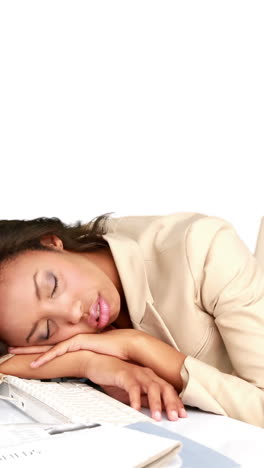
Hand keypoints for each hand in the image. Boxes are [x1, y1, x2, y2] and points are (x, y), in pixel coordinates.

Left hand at [8, 329, 139, 367]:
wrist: (129, 345)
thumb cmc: (118, 350)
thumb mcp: (100, 357)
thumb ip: (91, 359)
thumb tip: (89, 368)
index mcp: (78, 343)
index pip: (55, 346)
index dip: (40, 349)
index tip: (28, 352)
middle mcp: (74, 340)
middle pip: (46, 343)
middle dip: (27, 345)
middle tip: (11, 347)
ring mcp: (75, 339)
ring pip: (48, 346)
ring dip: (30, 350)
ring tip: (14, 352)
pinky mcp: (79, 341)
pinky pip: (59, 350)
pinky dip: (47, 356)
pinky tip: (36, 362)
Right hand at [83, 353, 186, 420]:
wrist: (96, 364)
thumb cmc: (114, 377)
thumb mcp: (132, 392)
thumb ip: (144, 398)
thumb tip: (156, 410)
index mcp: (149, 377)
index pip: (167, 389)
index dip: (176, 402)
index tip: (182, 415)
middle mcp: (145, 373)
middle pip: (163, 387)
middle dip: (171, 403)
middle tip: (175, 417)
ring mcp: (135, 372)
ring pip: (151, 386)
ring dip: (156, 402)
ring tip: (157, 417)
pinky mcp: (123, 373)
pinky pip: (132, 386)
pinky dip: (135, 398)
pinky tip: (136, 408)